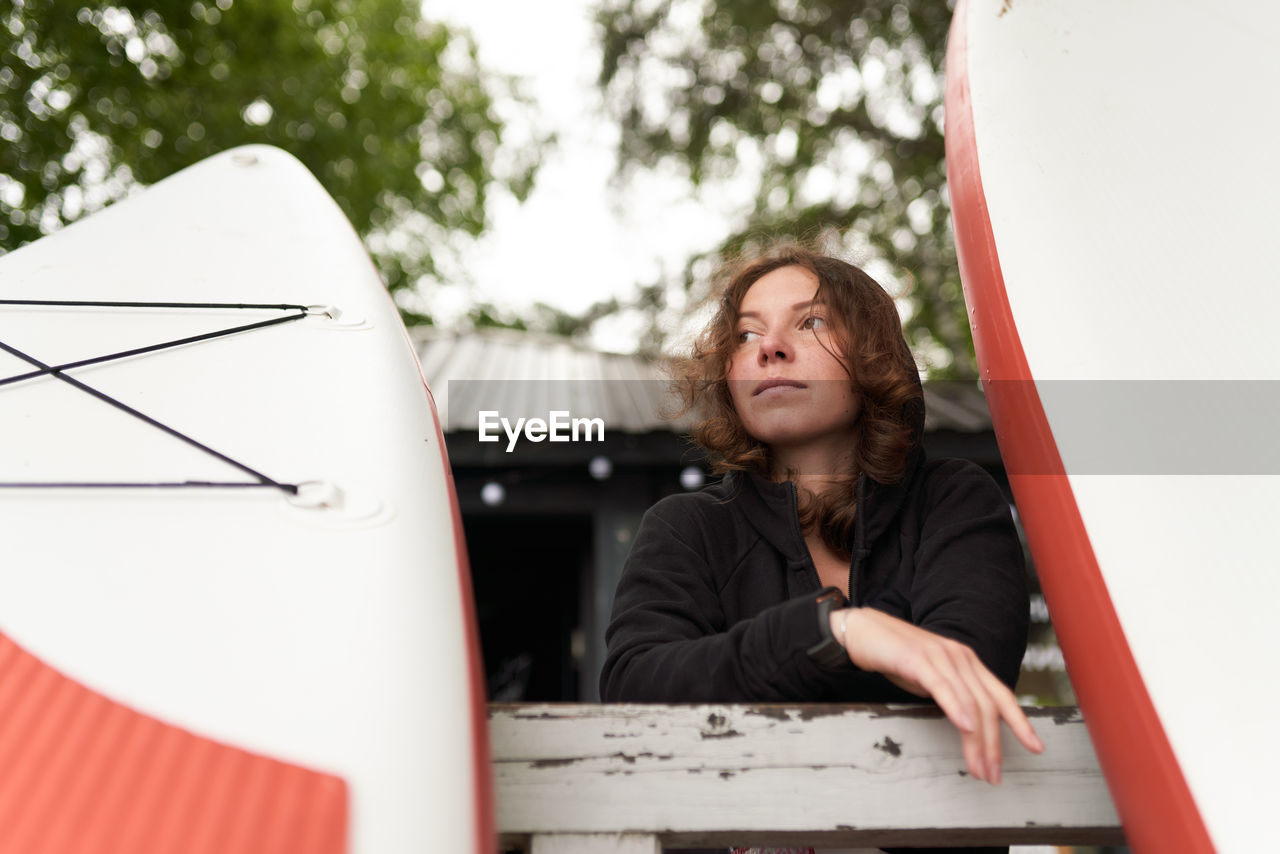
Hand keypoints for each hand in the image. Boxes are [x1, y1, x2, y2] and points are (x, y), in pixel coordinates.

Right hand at [831, 606, 1044, 783]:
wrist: (863, 630)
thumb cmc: (895, 656)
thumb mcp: (931, 678)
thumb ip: (952, 694)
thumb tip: (968, 723)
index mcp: (966, 661)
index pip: (1001, 695)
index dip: (1020, 722)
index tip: (1036, 748)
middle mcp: (960, 657)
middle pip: (988, 706)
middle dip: (994, 745)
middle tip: (993, 775)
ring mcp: (941, 656)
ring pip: (970, 703)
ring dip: (977, 740)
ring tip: (978, 768)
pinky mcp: (918, 659)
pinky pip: (943, 687)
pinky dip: (957, 709)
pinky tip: (965, 727)